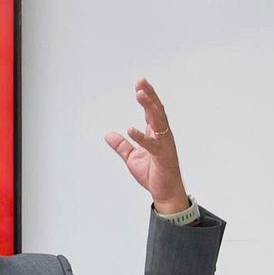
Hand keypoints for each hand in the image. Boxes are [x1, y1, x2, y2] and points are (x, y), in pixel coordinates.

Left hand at [103, 78, 189, 214]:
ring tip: (140, 95)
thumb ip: (122, 146)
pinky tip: (130, 129)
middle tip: (141, 82)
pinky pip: (152, 145)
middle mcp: (162, 136)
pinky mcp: (162, 157)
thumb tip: (108, 135)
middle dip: (149, 96)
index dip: (147, 97)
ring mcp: (164, 145)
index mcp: (155, 134)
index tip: (140, 83)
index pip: (151, 111)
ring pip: (158, 121)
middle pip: (157, 111)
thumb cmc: (153, 174)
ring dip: (149, 107)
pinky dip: (141, 137)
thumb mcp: (132, 158)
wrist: (165, 192)